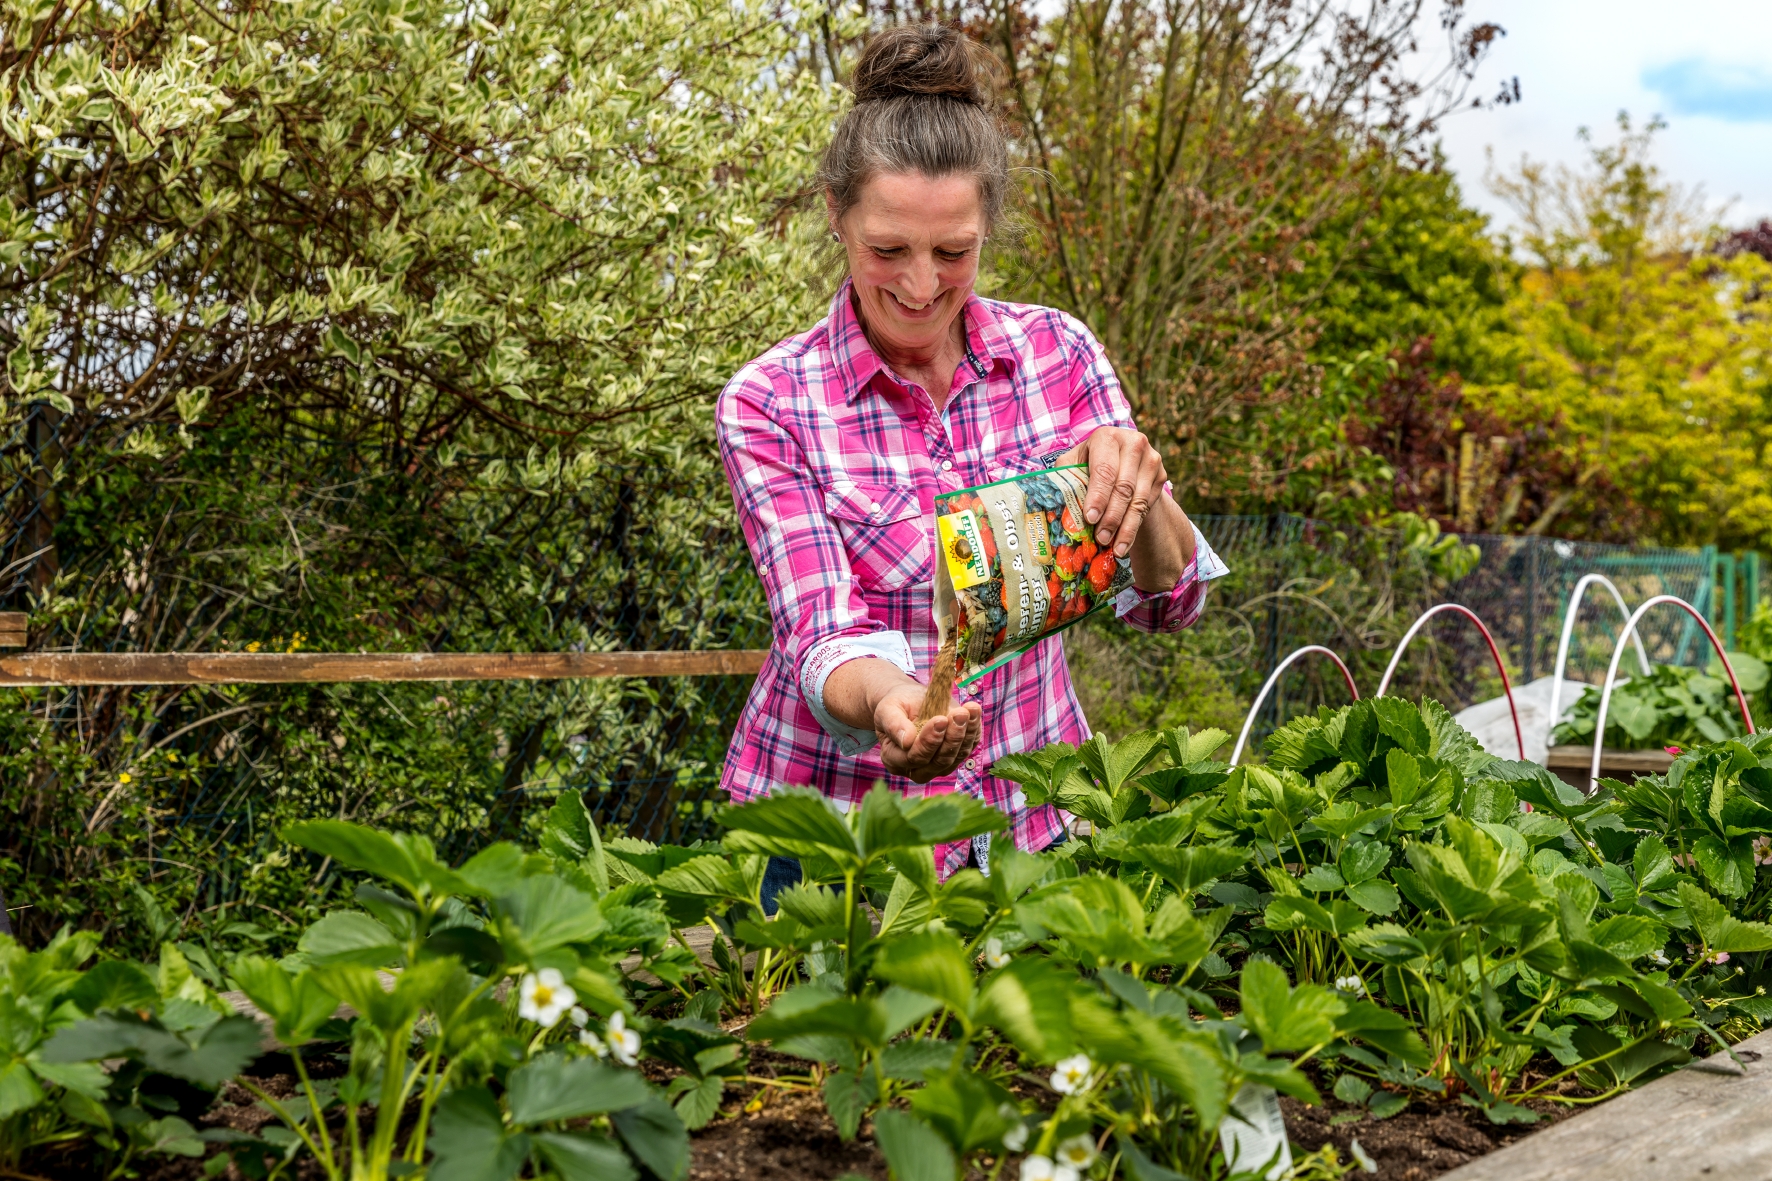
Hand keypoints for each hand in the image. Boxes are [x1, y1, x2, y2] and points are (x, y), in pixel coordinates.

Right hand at [873, 681, 982, 783]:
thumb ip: (894, 724)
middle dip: (951, 737)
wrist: (908, 702)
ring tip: (968, 711)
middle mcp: (916, 768)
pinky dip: (973, 731)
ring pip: (955, 757)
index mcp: (894, 759)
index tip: (940, 720)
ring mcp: (937, 766)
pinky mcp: (954, 757)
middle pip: (939, 761)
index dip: (929, 740)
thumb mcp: (888, 709)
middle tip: (959, 713)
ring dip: (965, 734)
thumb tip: (906, 742)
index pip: (915, 757)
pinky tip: (974, 712)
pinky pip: (967, 748)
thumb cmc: (896, 705)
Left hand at [1060, 426, 1168, 557]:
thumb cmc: (1089, 465)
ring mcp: (1151, 459)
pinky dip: (1134, 526)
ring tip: (1114, 548)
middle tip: (1100, 538)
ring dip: (1125, 527)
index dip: (1097, 496)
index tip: (1090, 518)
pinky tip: (1124, 542)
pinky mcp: (1161, 476)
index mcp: (1106, 437)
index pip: (1104, 470)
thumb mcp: (1074, 465)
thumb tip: (1055, 506)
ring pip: (1138, 500)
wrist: (1121, 462)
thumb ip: (1066, 479)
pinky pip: (1147, 506)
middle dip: (1111, 517)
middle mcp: (1133, 443)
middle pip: (1123, 487)